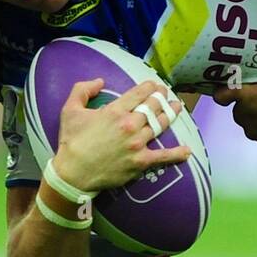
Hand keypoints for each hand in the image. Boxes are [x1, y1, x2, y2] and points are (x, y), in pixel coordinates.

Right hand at [53, 79, 188, 191]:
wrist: (73, 175)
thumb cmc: (71, 142)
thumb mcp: (70, 110)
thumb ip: (82, 89)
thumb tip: (100, 81)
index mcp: (116, 111)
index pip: (140, 93)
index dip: (150, 86)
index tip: (154, 84)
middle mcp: (130, 125)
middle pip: (153, 107)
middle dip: (162, 97)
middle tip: (166, 93)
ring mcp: (138, 144)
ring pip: (160, 125)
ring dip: (171, 114)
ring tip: (178, 107)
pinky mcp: (141, 162)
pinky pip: (163, 156)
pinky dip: (177, 153)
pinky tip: (187, 150)